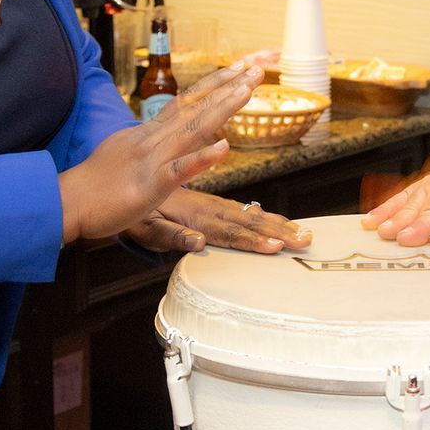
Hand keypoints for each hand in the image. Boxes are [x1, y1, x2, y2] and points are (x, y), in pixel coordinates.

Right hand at [58, 61, 261, 243]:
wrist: (67, 201)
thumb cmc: (94, 185)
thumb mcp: (124, 154)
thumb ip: (145, 145)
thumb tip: (156, 136)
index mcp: (148, 134)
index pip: (185, 103)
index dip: (213, 85)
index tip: (237, 69)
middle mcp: (152, 139)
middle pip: (195, 107)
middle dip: (228, 86)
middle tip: (256, 67)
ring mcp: (151, 159)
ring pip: (192, 128)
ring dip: (222, 107)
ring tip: (247, 89)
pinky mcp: (149, 185)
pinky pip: (179, 169)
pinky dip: (202, 157)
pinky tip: (223, 147)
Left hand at [123, 189, 312, 255]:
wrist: (124, 183)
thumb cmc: (133, 212)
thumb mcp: (145, 228)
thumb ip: (172, 235)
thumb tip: (199, 243)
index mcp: (194, 216)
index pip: (228, 232)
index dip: (252, 241)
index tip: (276, 247)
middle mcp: (208, 209)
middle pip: (248, 222)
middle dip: (279, 232)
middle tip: (306, 240)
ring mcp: (211, 207)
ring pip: (249, 215)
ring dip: (278, 225)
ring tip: (304, 233)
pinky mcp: (211, 206)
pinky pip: (241, 210)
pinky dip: (264, 217)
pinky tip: (280, 222)